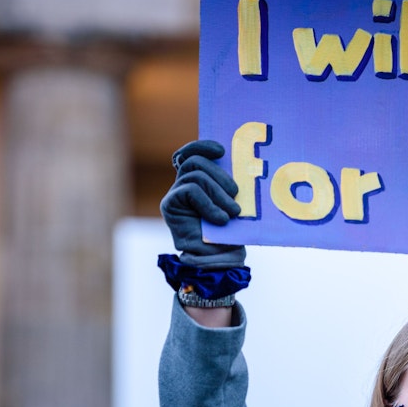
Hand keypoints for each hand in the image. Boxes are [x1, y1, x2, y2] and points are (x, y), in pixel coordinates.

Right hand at [161, 140, 245, 268]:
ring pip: (195, 175)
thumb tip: (237, 163)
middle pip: (196, 161)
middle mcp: (183, 185)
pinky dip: (209, 204)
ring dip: (218, 192)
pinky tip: (220, 219)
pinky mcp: (169, 205)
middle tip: (236, 194)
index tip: (221, 150)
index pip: (192, 154)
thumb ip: (228, 184)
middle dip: (220, 175)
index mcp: (198, 181)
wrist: (218, 260)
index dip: (203, 146)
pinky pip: (190, 190)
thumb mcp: (233, 202)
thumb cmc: (230, 233)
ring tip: (232, 213)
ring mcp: (175, 195)